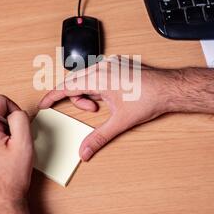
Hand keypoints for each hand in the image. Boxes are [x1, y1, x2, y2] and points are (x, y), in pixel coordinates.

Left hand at [0, 95, 33, 213]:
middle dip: (10, 126)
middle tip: (16, 145)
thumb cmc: (10, 178)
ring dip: (5, 136)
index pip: (1, 101)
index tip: (19, 128)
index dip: (15, 111)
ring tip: (9, 154)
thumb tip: (16, 111)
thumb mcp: (23, 142)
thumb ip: (21, 118)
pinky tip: (3, 158)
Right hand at [38, 56, 179, 161]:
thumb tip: (85, 150)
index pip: (67, 86)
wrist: (170, 88)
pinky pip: (97, 72)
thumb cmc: (149, 99)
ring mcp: (111, 63)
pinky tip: (108, 95)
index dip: (52, 96)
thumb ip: (99, 137)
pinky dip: (96, 84)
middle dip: (75, 97)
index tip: (44, 104)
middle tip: (89, 111)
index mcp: (99, 78)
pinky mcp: (118, 63)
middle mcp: (103, 66)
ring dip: (87, 92)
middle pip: (75, 81)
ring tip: (101, 105)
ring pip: (86, 76)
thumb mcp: (120, 122)